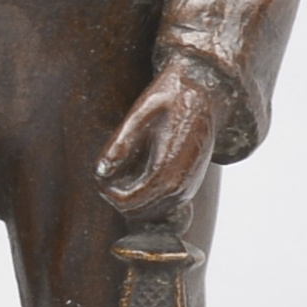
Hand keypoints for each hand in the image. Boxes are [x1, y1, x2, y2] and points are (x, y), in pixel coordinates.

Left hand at [95, 57, 229, 213]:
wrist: (206, 93)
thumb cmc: (171, 98)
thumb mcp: (140, 112)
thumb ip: (119, 143)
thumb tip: (101, 172)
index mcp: (167, 170)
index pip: (128, 203)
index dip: (107, 193)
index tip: (101, 174)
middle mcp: (181, 186)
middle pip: (138, 212)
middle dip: (117, 197)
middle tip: (107, 172)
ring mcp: (188, 188)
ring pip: (151, 212)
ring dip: (132, 198)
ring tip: (121, 170)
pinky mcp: (190, 185)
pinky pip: (162, 204)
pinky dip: (145, 195)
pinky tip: (138, 171)